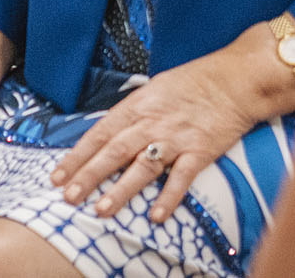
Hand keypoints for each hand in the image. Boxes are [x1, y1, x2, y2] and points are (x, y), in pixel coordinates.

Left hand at [48, 36, 288, 224]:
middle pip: (114, 152)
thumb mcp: (155, 88)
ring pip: (142, 167)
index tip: (58, 176)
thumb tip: (108, 134)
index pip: (100, 133)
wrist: (236, 79)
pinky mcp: (201, 150)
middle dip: (89, 175)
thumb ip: (133, 112)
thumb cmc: (194, 82)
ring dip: (121, 190)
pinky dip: (169, 196)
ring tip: (101, 210)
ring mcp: (176, 138)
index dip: (77, 155)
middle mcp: (152, 122)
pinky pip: (182, 177)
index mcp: (138, 105)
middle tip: (68, 197)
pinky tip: (156, 215)